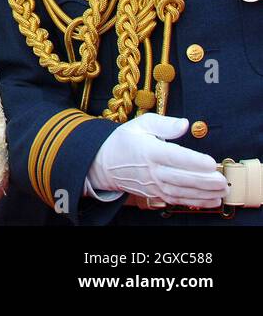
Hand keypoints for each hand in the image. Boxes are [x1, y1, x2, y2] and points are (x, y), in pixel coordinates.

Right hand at [87, 114, 227, 207]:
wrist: (104, 163)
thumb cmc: (124, 141)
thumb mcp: (140, 124)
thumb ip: (164, 123)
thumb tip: (184, 124)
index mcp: (148, 150)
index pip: (172, 156)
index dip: (192, 160)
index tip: (210, 161)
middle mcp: (151, 170)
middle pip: (180, 177)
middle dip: (204, 181)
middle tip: (222, 179)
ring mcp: (154, 184)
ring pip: (182, 191)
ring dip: (204, 193)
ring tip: (222, 190)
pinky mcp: (156, 194)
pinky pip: (178, 200)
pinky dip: (196, 202)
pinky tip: (212, 199)